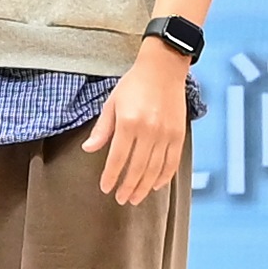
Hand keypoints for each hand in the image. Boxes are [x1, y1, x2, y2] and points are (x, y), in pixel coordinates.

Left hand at [94, 40, 191, 205]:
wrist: (163, 69)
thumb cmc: (134, 84)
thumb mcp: (111, 103)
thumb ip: (102, 129)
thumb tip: (89, 149)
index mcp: (128, 122)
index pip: (117, 158)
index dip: (111, 176)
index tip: (106, 188)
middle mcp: (148, 130)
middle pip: (137, 168)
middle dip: (128, 187)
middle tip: (121, 199)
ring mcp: (166, 133)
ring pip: (155, 169)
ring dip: (144, 186)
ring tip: (136, 198)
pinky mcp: (178, 134)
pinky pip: (172, 161)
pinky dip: (164, 176)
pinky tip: (156, 185)